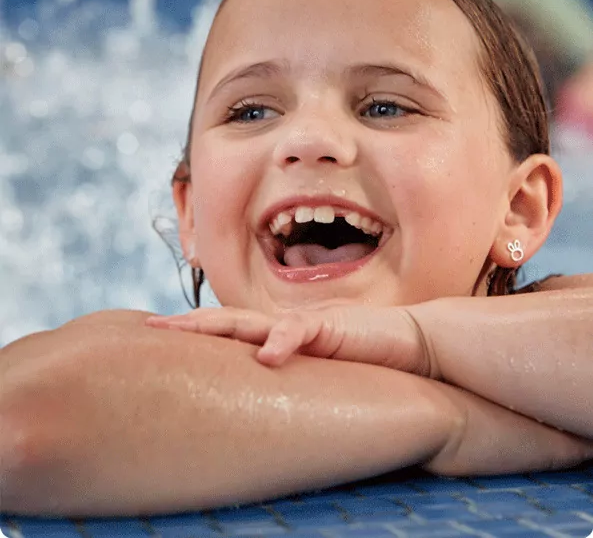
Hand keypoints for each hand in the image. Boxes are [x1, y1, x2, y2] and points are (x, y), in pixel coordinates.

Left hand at [145, 306, 436, 376]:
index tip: (160, 337)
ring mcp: (306, 323)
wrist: (411, 342)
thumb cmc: (365, 358)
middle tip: (150, 327)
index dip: (195, 332)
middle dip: (189, 323)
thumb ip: (294, 379)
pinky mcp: (332, 327)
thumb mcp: (320, 373)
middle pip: (227, 320)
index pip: (229, 331)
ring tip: (184, 330)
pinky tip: (266, 357)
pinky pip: (301, 331)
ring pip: (253, 320)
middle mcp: (286, 325)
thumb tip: (263, 402)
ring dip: (217, 325)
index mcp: (280, 335)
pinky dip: (282, 342)